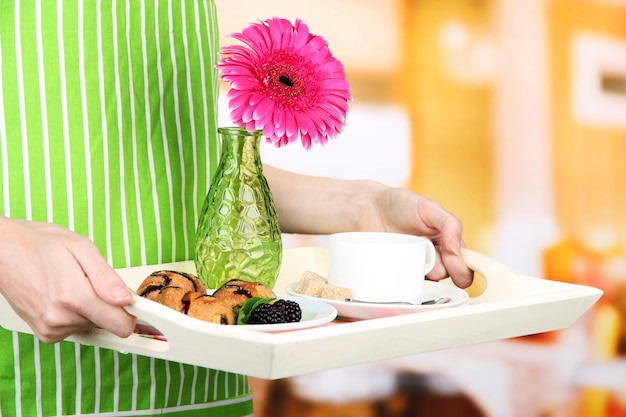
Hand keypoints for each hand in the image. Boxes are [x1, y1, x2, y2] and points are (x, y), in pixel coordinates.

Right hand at [0, 217, 135, 342]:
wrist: (3, 251)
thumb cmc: (40, 244)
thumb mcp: (81, 248)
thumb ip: (106, 277)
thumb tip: (125, 298)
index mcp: (73, 297)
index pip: (120, 325)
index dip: (132, 312)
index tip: (135, 303)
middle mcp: (61, 319)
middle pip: (108, 324)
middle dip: (109, 305)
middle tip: (94, 281)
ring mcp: (51, 329)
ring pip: (93, 326)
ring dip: (91, 308)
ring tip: (73, 284)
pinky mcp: (46, 334)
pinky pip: (77, 329)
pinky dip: (77, 314)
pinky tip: (64, 295)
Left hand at [363, 187, 473, 287]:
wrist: (368, 208)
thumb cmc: (401, 205)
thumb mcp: (430, 208)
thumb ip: (449, 224)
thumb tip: (457, 250)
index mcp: (448, 244)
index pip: (465, 264)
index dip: (462, 267)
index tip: (452, 260)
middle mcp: (435, 259)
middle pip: (448, 276)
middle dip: (442, 269)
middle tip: (428, 255)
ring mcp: (416, 269)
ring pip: (428, 284)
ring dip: (423, 276)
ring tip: (409, 256)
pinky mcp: (399, 276)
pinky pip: (407, 288)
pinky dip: (406, 285)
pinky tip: (399, 272)